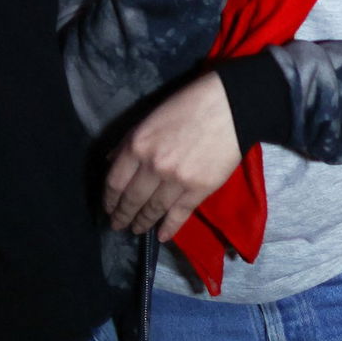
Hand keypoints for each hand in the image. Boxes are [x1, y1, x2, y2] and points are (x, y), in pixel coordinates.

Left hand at [104, 73, 241, 240]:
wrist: (233, 106)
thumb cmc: (191, 104)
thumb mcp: (151, 117)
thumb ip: (129, 140)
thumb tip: (111, 160)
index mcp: (137, 146)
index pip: (114, 182)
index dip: (109, 199)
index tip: (108, 208)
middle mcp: (152, 167)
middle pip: (131, 199)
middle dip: (123, 215)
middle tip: (118, 225)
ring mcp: (176, 180)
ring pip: (153, 208)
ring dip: (143, 222)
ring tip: (137, 229)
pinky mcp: (199, 189)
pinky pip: (180, 213)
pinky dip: (170, 227)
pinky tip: (162, 236)